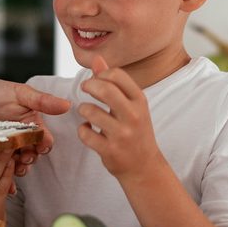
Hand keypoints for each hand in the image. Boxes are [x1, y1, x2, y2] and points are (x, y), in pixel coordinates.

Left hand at [0, 78, 69, 171]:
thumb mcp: (20, 93)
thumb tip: (66, 104)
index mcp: (31, 126)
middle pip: (32, 155)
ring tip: (14, 168)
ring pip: (17, 165)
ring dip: (19, 170)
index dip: (44, 145)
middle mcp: (21, 140)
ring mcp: (6, 150)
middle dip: (30, 159)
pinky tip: (5, 185)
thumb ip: (42, 100)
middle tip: (24, 157)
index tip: (41, 147)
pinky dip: (3, 180)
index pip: (44, 139)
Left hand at [76, 56, 164, 182]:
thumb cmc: (135, 130)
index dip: (101, 74)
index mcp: (140, 101)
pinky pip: (85, 134)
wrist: (144, 167)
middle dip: (89, 85)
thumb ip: (113, 82)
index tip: (96, 80)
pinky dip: (83, 130)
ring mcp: (122, 134)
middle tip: (85, 89)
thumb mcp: (130, 105)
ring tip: (88, 113)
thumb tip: (97, 59)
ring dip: (84, 110)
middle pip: (105, 89)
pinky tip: (89, 131)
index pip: (117, 75)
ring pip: (91, 111)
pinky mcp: (110, 151)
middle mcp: (133, 116)